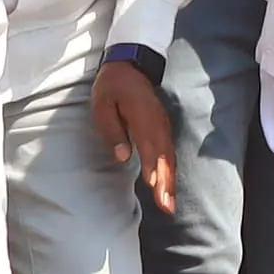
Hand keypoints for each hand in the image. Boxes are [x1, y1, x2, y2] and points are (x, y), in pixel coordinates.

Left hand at [92, 56, 176, 212]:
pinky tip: (168, 188)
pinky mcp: (163, 130)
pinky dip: (171, 172)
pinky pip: (169, 154)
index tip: (153, 184)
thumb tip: (123, 156)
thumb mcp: (103, 105)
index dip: (152, 165)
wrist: (130, 66)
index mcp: (142, 116)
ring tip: (169, 204)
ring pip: (170, 158)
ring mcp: (163, 127)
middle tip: (167, 207)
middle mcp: (158, 124)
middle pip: (164, 156)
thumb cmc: (112, 87)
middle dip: (166, 183)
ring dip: (170, 182)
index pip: (149, 144)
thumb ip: (113, 131)